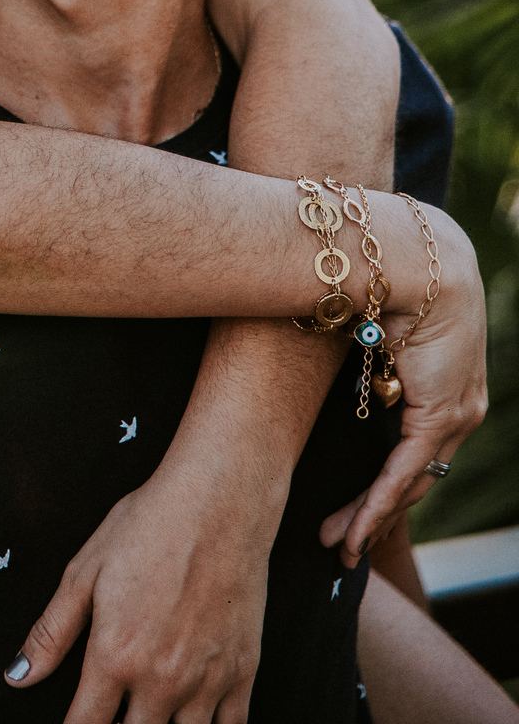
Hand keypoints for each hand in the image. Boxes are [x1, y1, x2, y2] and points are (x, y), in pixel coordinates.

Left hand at [4, 461, 275, 723]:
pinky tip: (194, 717)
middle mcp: (160, 680)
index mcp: (115, 656)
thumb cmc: (151, 525)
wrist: (218, 501)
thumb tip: (18, 676)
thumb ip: (51, 632)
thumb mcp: (84, 571)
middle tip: (115, 708)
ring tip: (150, 712)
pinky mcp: (243, 673)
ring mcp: (205, 681)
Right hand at [321, 211, 487, 569]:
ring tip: (339, 544)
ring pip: (410, 481)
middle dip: (377, 510)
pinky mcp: (438, 415)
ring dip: (370, 516)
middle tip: (345, 540)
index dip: (388, 476)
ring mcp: (456, 409)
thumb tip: (331, 338)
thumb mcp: (370, 308)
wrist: (409, 249)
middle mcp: (462, 397)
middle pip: (417, 472)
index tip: (358, 502)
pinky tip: (352, 532)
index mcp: (449, 370)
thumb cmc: (382, 260)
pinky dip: (374, 507)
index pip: (421, 439)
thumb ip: (362, 337)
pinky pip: (402, 474)